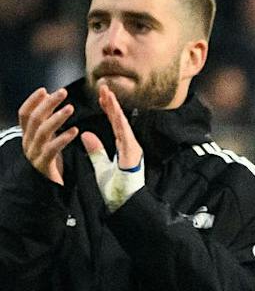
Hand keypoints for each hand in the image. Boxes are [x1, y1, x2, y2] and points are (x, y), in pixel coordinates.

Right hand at [17, 88, 77, 184]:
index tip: (44, 90)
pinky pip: (52, 149)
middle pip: (34, 119)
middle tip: (63, 93)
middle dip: (48, 104)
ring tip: (70, 108)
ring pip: (42, 131)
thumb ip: (48, 126)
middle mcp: (28, 143)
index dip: (32, 101)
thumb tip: (51, 104)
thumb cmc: (51, 165)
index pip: (24, 114)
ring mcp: (34, 154)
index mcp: (28, 137)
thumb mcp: (47, 142)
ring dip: (57, 118)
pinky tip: (75, 131)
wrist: (48, 192)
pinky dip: (63, 138)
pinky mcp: (44, 165)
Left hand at [83, 84, 146, 213]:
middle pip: (120, 120)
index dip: (108, 109)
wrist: (126, 203)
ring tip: (107, 93)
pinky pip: (124, 134)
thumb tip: (85, 134)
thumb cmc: (116, 189)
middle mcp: (130, 146)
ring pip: (122, 124)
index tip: (102, 96)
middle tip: (103, 87)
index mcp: (124, 147)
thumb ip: (96, 150)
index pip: (115, 124)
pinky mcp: (132, 154)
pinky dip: (118, 121)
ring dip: (115, 108)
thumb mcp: (101, 167)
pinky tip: (113, 111)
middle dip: (111, 103)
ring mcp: (133, 149)